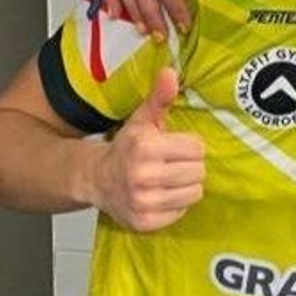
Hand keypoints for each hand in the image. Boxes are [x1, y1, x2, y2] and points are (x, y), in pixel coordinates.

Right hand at [87, 68, 205, 231]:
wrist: (96, 179)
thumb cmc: (126, 148)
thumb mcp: (143, 120)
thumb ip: (160, 97)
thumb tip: (171, 72)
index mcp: (145, 147)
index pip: (197, 148)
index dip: (189, 146)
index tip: (174, 147)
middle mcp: (142, 176)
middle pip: (198, 172)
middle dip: (189, 166)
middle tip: (171, 164)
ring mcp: (143, 202)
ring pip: (194, 193)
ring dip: (185, 186)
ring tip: (168, 179)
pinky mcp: (144, 222)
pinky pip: (181, 212)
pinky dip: (174, 205)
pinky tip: (160, 195)